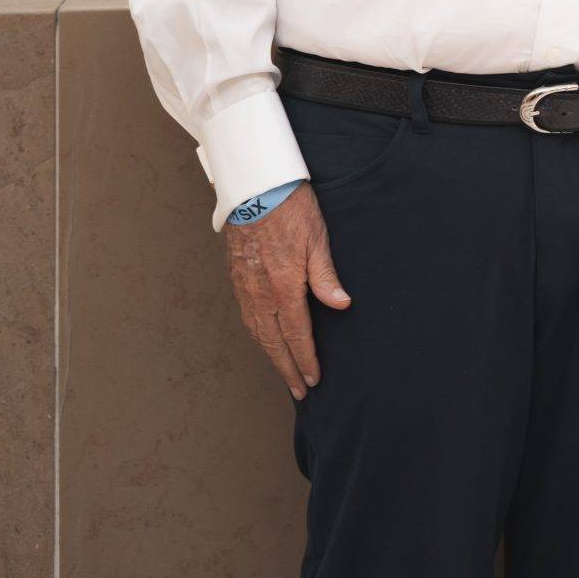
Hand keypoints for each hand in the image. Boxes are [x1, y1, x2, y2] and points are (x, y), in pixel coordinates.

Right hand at [224, 182, 350, 397]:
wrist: (255, 187)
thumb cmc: (291, 208)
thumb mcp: (317, 239)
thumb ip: (326, 277)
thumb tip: (341, 305)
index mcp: (284, 287)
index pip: (297, 335)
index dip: (306, 360)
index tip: (313, 380)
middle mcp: (261, 293)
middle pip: (274, 342)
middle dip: (288, 369)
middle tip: (299, 390)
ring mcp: (245, 287)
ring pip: (258, 332)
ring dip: (271, 355)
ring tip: (283, 372)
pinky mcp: (237, 277)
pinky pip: (247, 316)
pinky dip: (257, 335)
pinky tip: (263, 339)